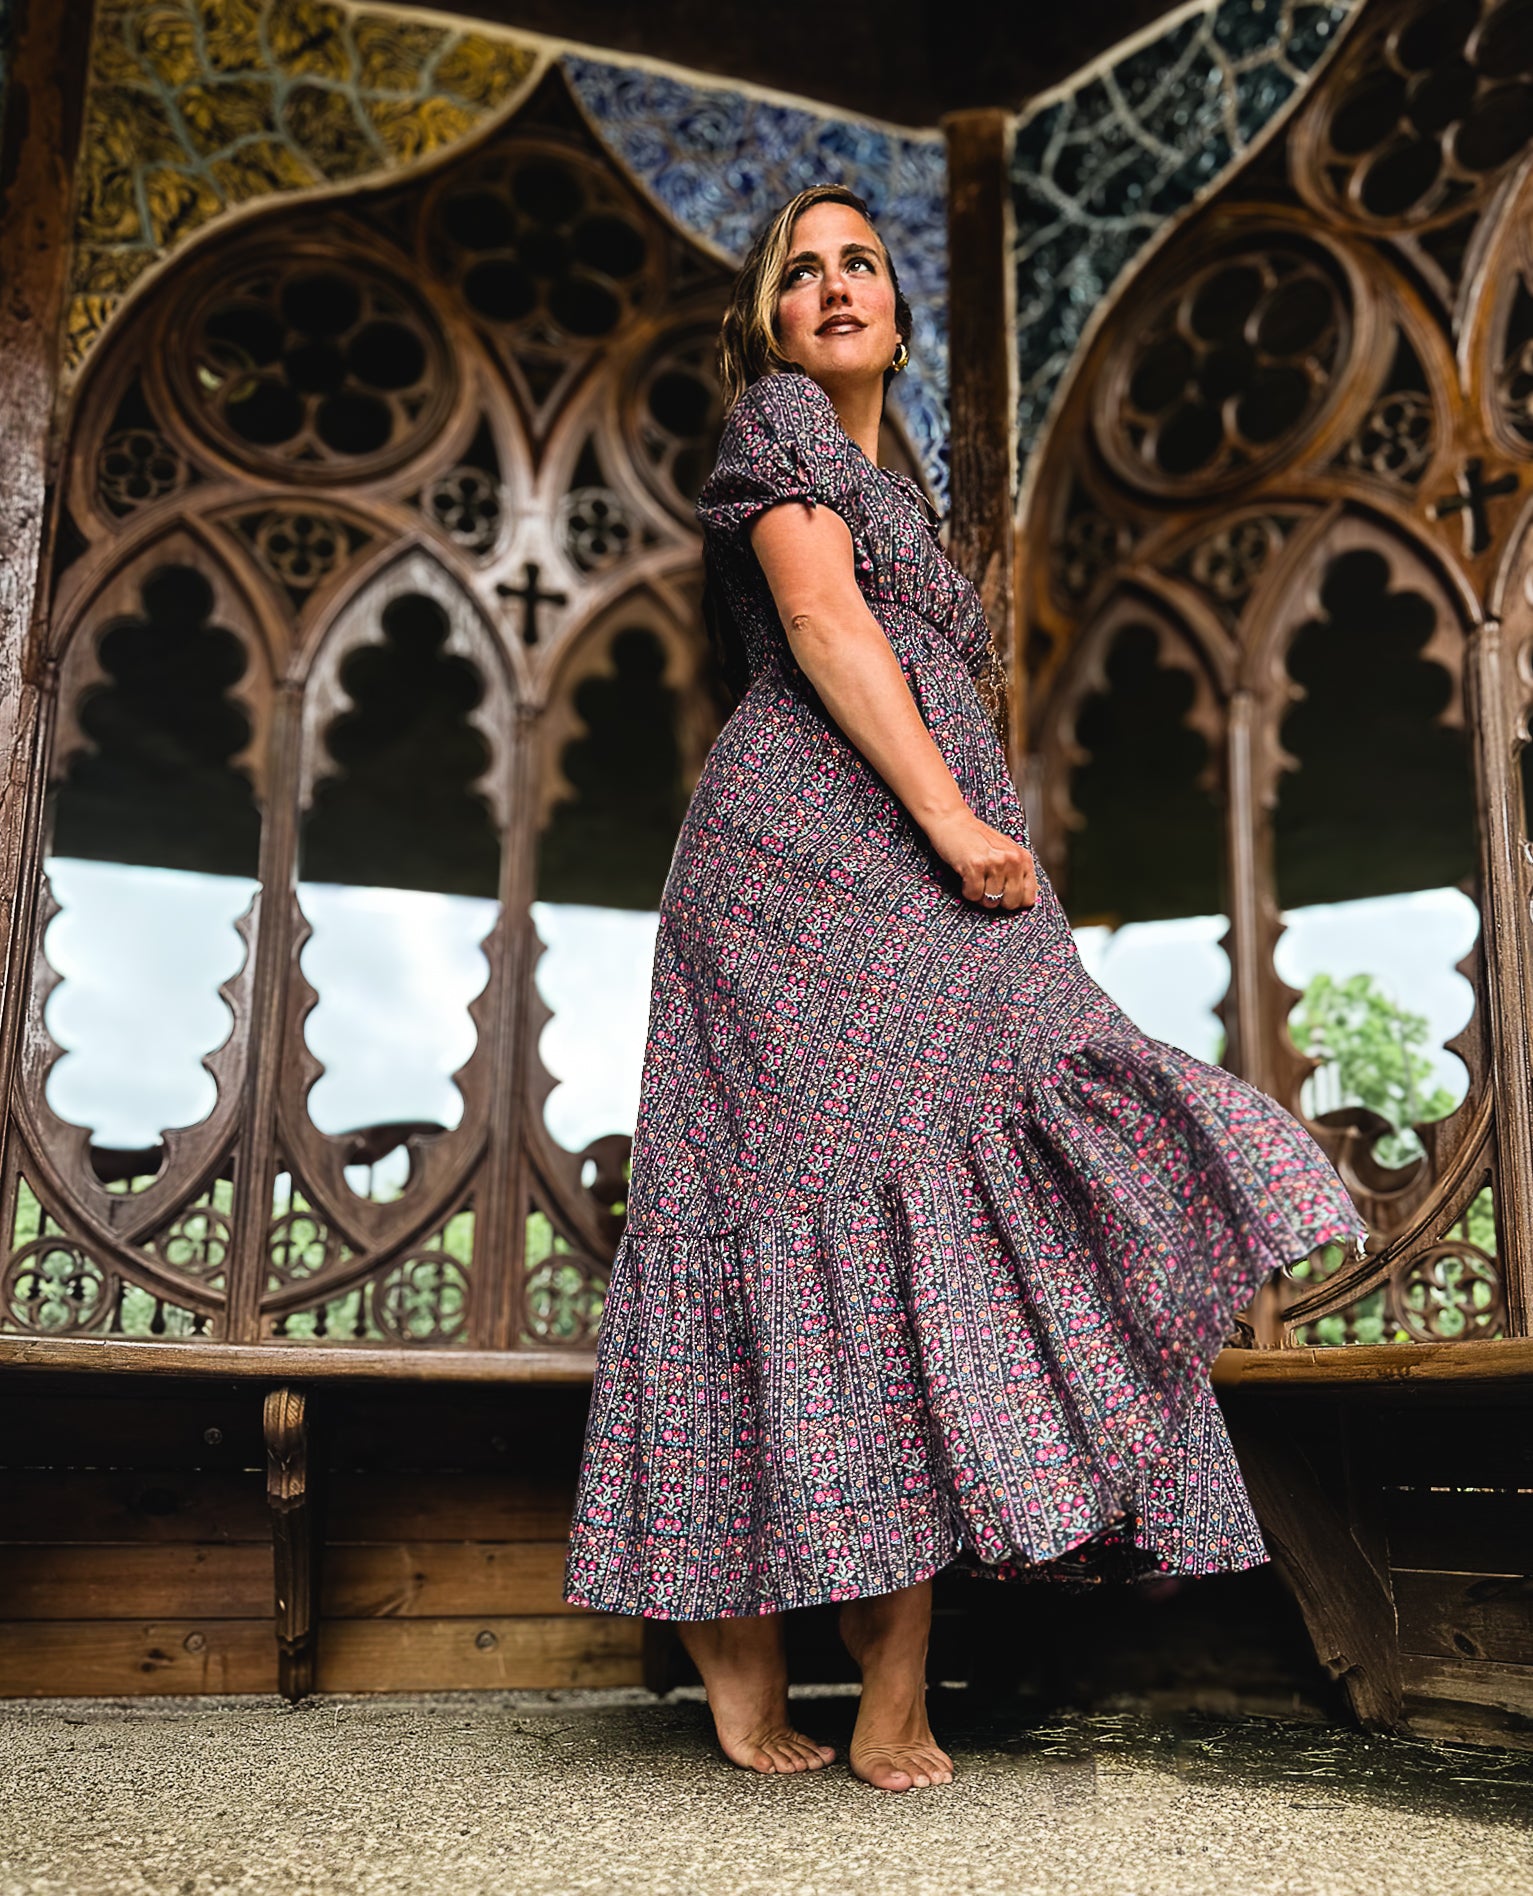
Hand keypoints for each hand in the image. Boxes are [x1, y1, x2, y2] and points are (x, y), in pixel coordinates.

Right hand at [923, 807, 1037, 909]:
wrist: (953, 820)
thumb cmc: (977, 838)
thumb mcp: (1005, 852)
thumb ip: (1018, 873)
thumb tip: (1027, 900)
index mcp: (1023, 858)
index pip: (1029, 898)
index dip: (1014, 901)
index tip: (1003, 894)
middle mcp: (1013, 860)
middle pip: (1010, 903)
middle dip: (996, 900)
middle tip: (986, 885)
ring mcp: (995, 863)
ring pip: (991, 901)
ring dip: (979, 894)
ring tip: (975, 876)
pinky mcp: (976, 865)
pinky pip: (974, 895)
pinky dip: (967, 890)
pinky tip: (966, 875)